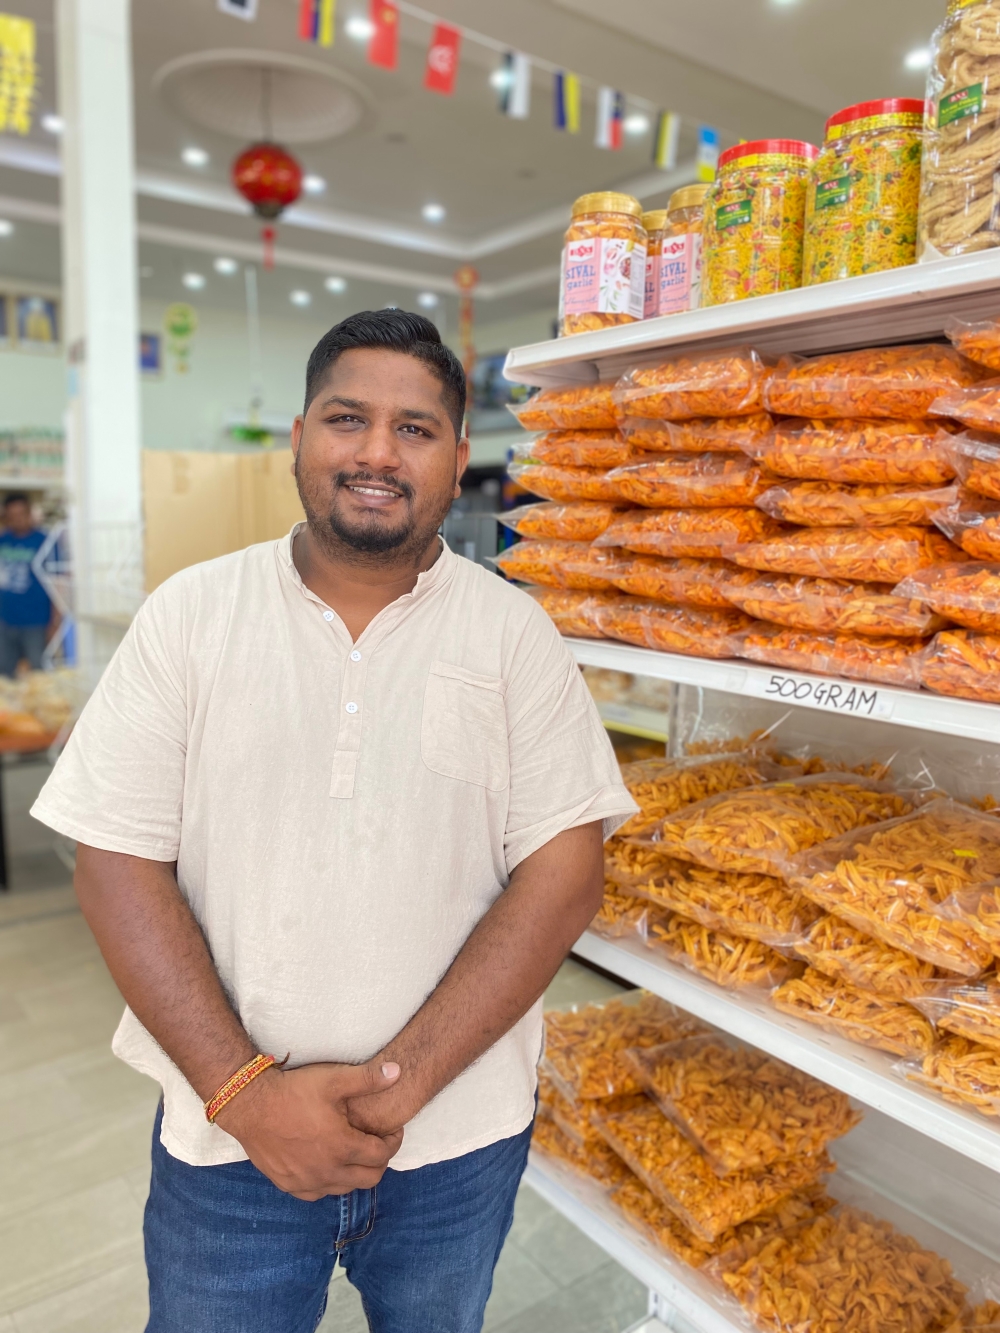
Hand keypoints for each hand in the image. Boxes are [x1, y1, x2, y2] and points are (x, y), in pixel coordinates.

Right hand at [215, 1058, 403, 1199]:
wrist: (250, 1105)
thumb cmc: (293, 1091)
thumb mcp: (334, 1079)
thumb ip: (368, 1079)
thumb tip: (398, 1072)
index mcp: (343, 1147)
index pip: (382, 1155)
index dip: (393, 1142)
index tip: (391, 1130)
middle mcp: (327, 1172)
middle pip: (369, 1178)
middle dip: (379, 1161)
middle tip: (376, 1142)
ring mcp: (307, 1182)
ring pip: (344, 1188)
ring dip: (356, 1173)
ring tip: (353, 1151)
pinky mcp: (289, 1185)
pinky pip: (318, 1193)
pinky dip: (329, 1182)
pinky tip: (326, 1164)